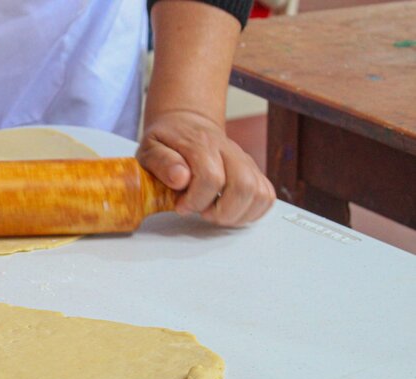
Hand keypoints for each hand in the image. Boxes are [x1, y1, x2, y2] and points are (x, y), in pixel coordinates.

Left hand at [136, 111, 275, 226]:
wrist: (186, 124)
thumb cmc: (166, 141)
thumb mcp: (150, 148)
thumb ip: (161, 162)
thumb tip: (180, 179)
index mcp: (201, 143)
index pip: (211, 178)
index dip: (196, 200)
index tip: (181, 206)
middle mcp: (229, 150)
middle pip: (243, 187)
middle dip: (221, 212)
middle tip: (202, 213)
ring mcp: (244, 161)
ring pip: (259, 193)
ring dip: (237, 214)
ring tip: (215, 213)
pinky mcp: (253, 171)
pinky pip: (267, 196)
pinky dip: (252, 212)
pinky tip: (230, 211)